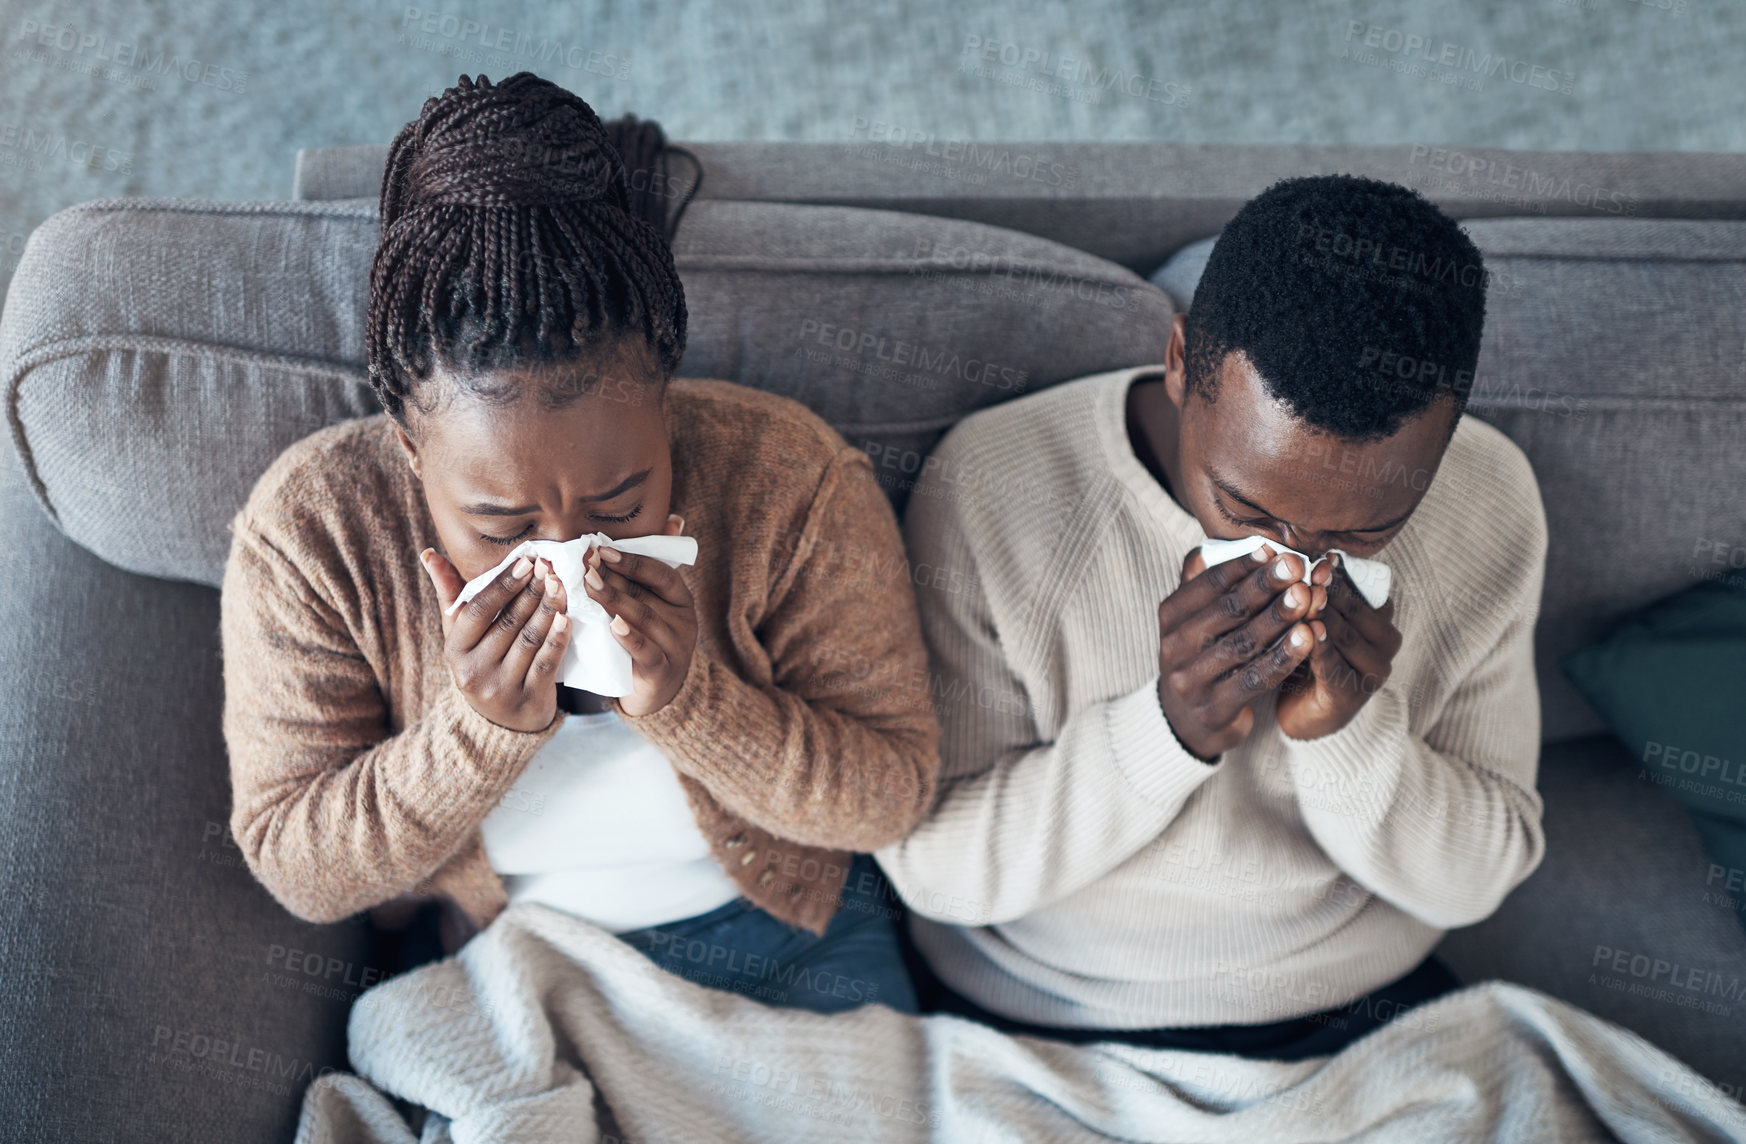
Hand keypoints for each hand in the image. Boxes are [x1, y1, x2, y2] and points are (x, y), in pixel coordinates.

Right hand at [420, 547, 570, 732]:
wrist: (500, 722)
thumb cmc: (481, 663)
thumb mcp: (460, 634)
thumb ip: (450, 594)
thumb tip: (429, 554)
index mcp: (455, 649)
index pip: (478, 610)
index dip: (503, 585)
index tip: (526, 561)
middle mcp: (474, 670)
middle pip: (508, 622)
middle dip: (531, 591)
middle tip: (550, 566)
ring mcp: (501, 687)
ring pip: (529, 640)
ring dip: (548, 609)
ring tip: (561, 584)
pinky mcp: (529, 700)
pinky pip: (545, 664)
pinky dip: (557, 640)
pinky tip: (566, 619)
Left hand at [583, 513, 697, 717]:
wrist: (655, 696)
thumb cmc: (647, 641)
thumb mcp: (651, 607)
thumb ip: (648, 571)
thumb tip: (673, 519)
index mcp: (681, 600)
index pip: (662, 572)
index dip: (632, 560)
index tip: (600, 549)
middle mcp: (684, 621)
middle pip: (645, 594)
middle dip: (612, 577)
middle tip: (582, 564)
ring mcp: (676, 648)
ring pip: (643, 619)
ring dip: (613, 600)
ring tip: (587, 586)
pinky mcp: (662, 673)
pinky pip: (647, 652)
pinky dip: (629, 637)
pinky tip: (612, 624)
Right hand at [1156, 543, 1326, 760]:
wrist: (1187, 721)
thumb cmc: (1201, 656)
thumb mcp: (1193, 618)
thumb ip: (1205, 582)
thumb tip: (1224, 541)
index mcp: (1170, 616)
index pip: (1208, 583)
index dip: (1243, 565)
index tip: (1275, 549)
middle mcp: (1174, 647)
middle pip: (1227, 611)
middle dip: (1266, 586)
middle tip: (1298, 568)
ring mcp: (1191, 680)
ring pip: (1243, 644)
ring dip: (1278, 619)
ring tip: (1308, 598)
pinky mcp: (1214, 709)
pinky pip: (1254, 679)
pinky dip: (1283, 657)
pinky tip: (1307, 638)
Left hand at [1276, 552, 1402, 740]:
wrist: (1305, 712)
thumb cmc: (1309, 654)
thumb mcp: (1317, 618)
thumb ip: (1320, 592)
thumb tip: (1309, 554)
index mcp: (1381, 620)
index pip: (1365, 592)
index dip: (1342, 575)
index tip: (1324, 557)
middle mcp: (1385, 645)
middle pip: (1356, 612)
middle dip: (1332, 591)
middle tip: (1311, 571)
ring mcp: (1372, 672)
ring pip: (1346, 637)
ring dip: (1325, 615)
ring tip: (1307, 596)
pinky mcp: (1350, 695)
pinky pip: (1333, 666)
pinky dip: (1321, 648)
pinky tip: (1309, 631)